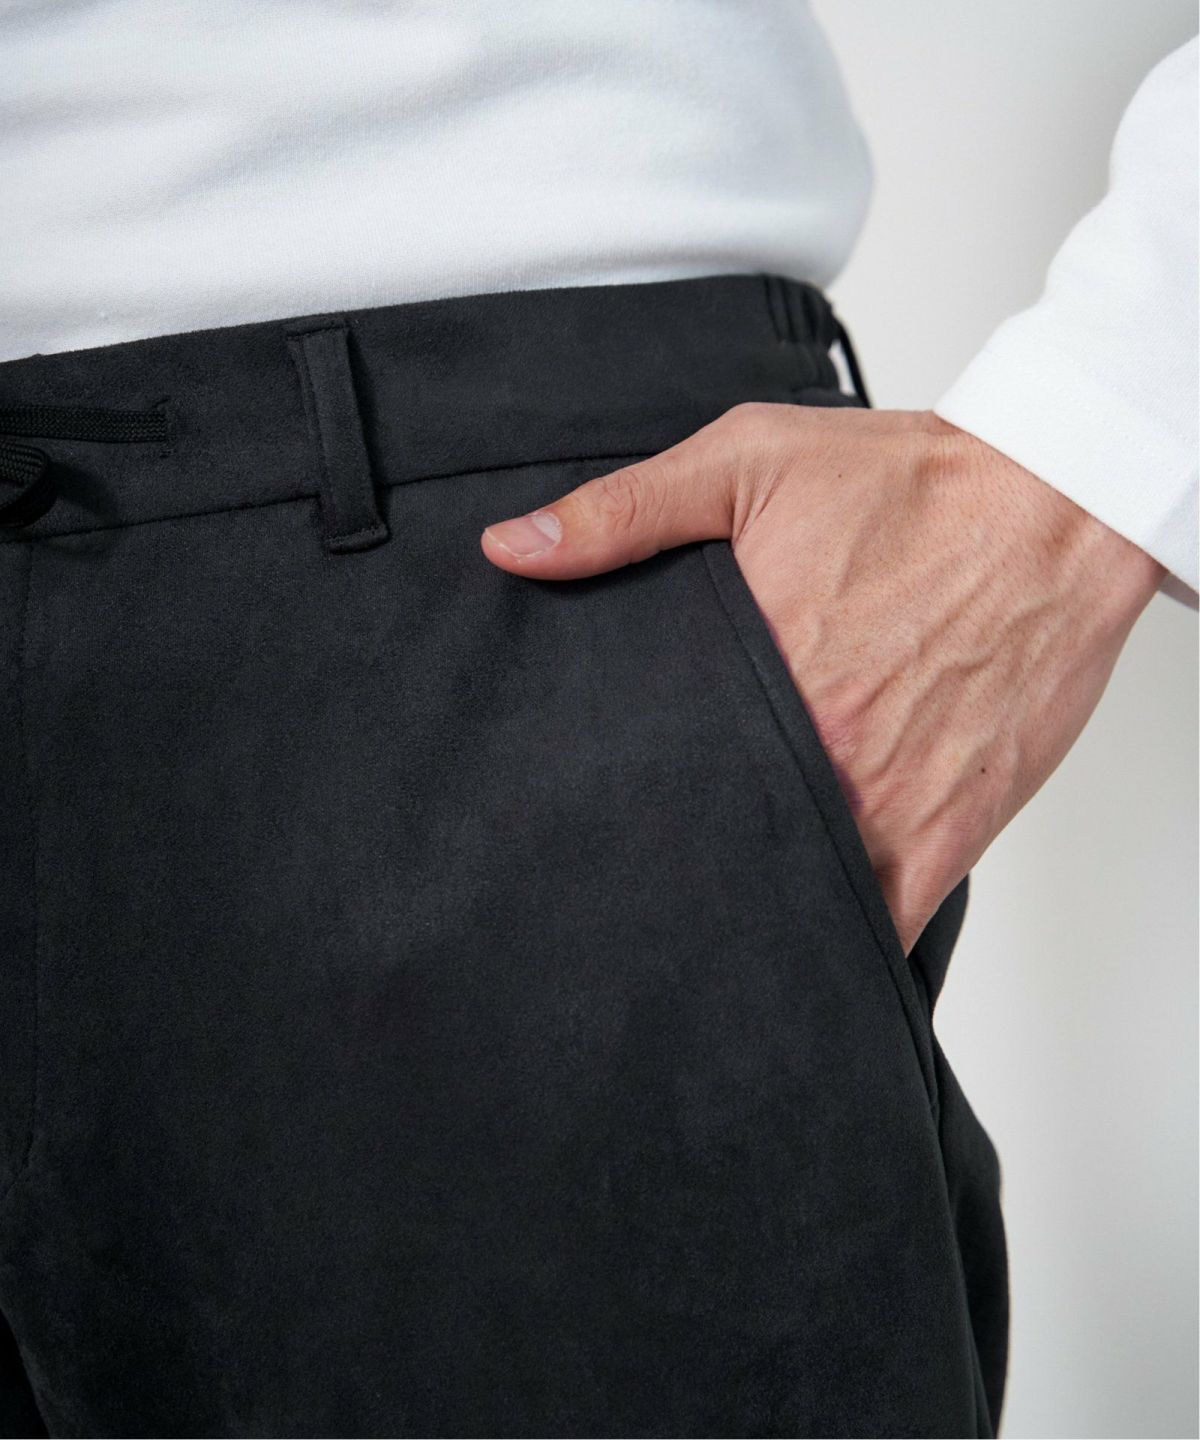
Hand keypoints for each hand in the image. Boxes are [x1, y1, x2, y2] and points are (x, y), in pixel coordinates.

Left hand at [480, 404, 1164, 954]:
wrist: (1058, 504)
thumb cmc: (909, 482)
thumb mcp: (749, 460)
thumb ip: (625, 511)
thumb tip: (508, 550)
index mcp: (760, 672)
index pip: (652, 775)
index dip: (609, 810)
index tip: (575, 828)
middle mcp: (821, 753)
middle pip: (714, 842)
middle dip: (669, 866)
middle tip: (622, 881)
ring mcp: (887, 804)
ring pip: (793, 897)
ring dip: (750, 909)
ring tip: (695, 924)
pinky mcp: (950, 830)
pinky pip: (884, 922)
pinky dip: (839, 941)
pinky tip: (795, 948)